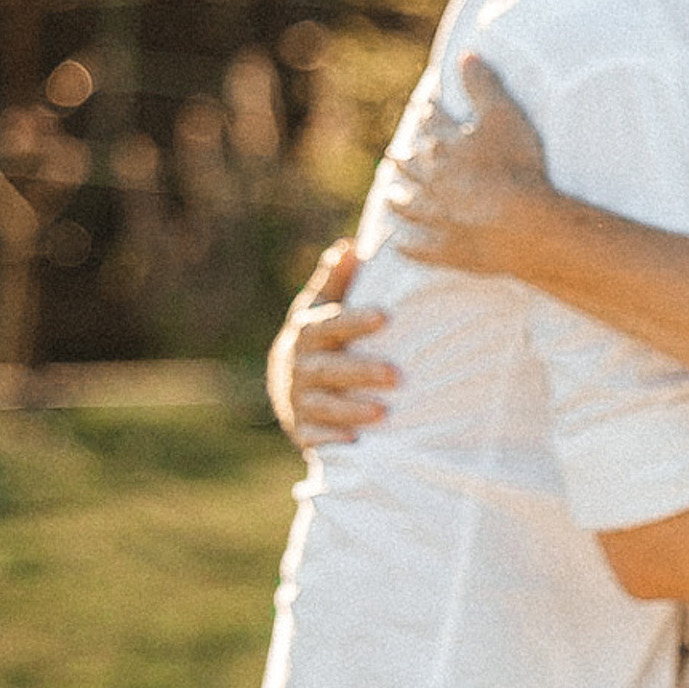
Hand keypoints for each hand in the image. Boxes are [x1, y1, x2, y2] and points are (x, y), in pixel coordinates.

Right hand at [267, 241, 394, 446]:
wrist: (290, 390)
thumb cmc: (320, 342)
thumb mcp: (321, 310)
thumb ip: (336, 282)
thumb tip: (351, 246)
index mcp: (307, 334)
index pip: (329, 325)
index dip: (354, 321)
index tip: (386, 316)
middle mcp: (299, 366)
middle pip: (327, 368)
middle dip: (361, 371)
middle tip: (397, 375)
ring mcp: (297, 399)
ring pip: (322, 405)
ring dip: (351, 409)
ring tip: (384, 413)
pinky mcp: (301, 430)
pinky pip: (314, 436)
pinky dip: (332, 438)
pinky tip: (357, 441)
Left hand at [383, 52, 560, 275]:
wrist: (522, 224)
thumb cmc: (517, 166)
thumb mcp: (504, 114)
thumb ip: (483, 84)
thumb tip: (465, 53)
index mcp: (444, 145)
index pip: (433, 124)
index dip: (429, 113)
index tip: (423, 107)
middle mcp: (432, 180)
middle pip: (413, 166)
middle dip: (405, 159)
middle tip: (394, 155)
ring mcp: (436, 217)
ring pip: (410, 206)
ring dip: (400, 201)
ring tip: (391, 198)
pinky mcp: (445, 250)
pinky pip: (419, 249)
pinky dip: (408, 246)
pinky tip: (400, 245)